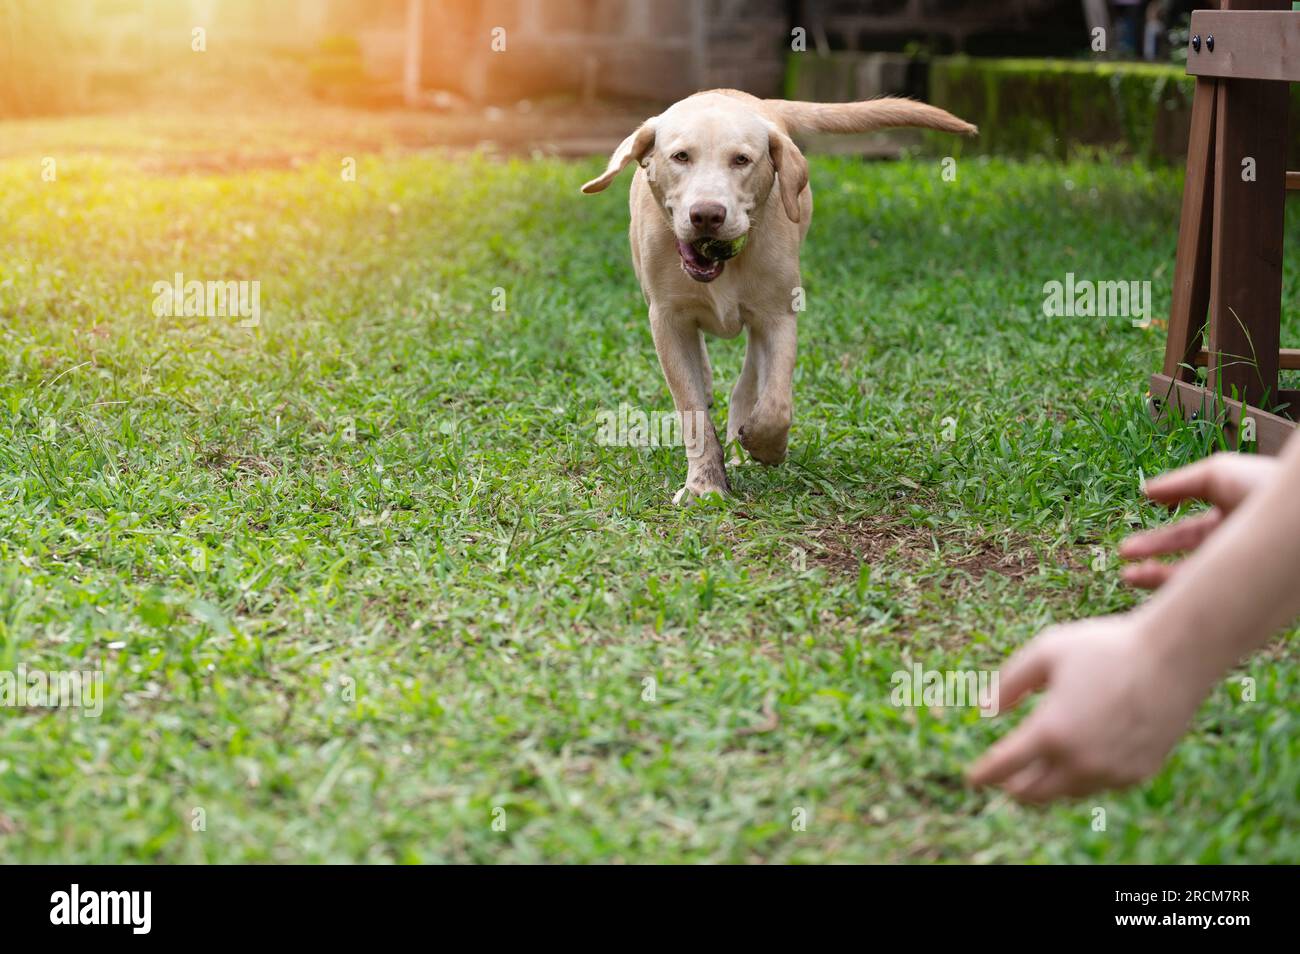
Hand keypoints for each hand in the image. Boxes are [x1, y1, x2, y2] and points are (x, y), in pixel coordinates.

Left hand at [967, 614, 1207, 802]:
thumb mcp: (1046, 651)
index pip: (1005, 765)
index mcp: (1051, 731)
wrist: (1176, 657)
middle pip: (1034, 792)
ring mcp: (1112, 772)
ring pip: (1068, 791)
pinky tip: (1077, 762)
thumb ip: (1009, 683)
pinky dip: (1082, 777)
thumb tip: (986, 710)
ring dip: (1049, 784)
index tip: (971, 778)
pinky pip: (1100, 784)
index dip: (983, 774)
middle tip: (1004, 780)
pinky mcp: (1138, 772)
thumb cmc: (1106, 647)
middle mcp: (1080, 761)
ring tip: (1037, 772)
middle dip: (1014, 787)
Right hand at [1120, 453, 1279, 588]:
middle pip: (1186, 559)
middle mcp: (1235, 546)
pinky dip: (1180, 595)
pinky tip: (1160, 592)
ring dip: (1158, 580)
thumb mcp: (1218, 474)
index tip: (1130, 545)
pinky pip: (1209, 598)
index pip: (1186, 533)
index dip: (1157, 539)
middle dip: (1151, 562)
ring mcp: (1241, 568)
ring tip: (1129, 577)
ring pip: (1194, 580)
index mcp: (1231, 518)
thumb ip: (1179, 484)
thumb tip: (1145, 491)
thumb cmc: (1267, 487)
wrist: (1297, 517)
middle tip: (1124, 564)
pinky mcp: (1244, 590)